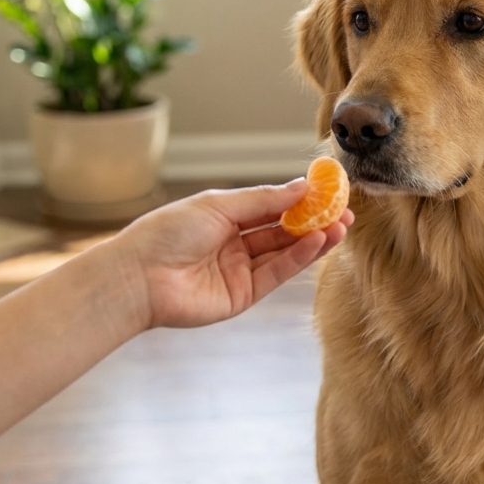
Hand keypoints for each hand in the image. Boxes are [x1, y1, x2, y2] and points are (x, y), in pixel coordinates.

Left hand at [112, 180, 353, 329]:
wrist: (139, 277)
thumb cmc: (168, 233)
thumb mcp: (219, 206)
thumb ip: (263, 200)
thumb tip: (302, 187)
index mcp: (225, 217)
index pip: (271, 207)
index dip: (301, 200)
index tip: (329, 191)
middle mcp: (235, 244)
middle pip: (283, 231)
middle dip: (315, 221)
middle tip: (345, 212)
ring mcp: (240, 271)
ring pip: (285, 252)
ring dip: (314, 240)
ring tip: (340, 226)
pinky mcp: (243, 295)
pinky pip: (276, 273)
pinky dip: (299, 258)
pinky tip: (317, 241)